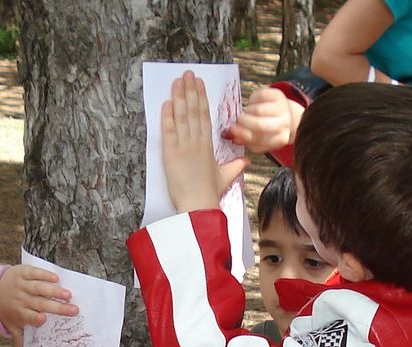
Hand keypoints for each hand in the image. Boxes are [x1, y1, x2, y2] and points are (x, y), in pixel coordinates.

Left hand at [0, 264, 77, 331]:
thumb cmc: (7, 311)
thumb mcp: (11, 326)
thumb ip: (19, 342)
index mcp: (19, 313)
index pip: (28, 316)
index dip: (35, 318)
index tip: (43, 319)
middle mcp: (21, 299)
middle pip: (40, 303)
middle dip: (57, 307)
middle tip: (74, 310)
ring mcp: (21, 285)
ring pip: (39, 288)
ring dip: (54, 291)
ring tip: (68, 295)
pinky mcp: (23, 272)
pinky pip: (34, 273)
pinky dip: (44, 275)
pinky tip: (56, 278)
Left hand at [163, 72, 246, 212]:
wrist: (199, 207)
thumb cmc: (210, 194)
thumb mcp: (224, 177)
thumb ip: (234, 166)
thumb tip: (245, 161)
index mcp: (208, 146)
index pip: (205, 116)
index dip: (201, 98)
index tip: (199, 84)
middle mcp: (197, 142)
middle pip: (193, 111)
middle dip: (190, 90)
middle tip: (187, 74)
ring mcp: (183, 147)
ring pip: (181, 116)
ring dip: (178, 97)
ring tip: (177, 81)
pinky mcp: (170, 154)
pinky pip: (168, 131)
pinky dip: (167, 116)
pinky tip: (166, 102)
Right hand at [227, 85, 304, 153]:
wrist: (288, 116)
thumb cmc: (270, 131)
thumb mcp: (261, 141)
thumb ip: (247, 141)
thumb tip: (232, 135)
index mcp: (280, 138)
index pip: (259, 139)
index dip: (243, 134)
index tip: (232, 130)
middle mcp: (284, 124)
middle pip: (259, 125)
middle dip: (243, 122)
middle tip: (238, 120)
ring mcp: (283, 108)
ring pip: (258, 110)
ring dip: (247, 111)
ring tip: (247, 113)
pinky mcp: (279, 95)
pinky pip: (260, 95)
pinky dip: (252, 99)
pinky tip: (253, 104)